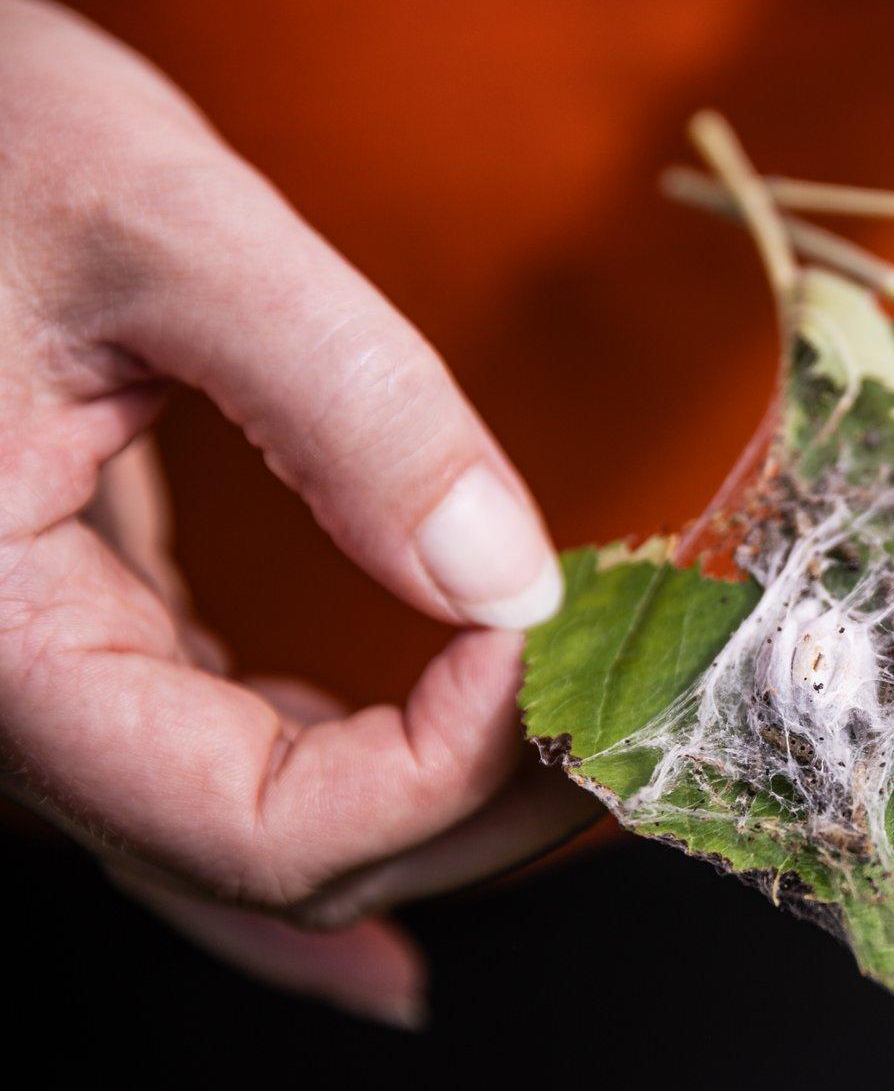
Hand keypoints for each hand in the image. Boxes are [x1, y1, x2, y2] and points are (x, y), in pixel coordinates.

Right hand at [0, 0, 591, 1025]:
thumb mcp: (161, 229)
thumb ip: (346, 404)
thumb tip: (511, 581)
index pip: (260, 827)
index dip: (442, 772)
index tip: (556, 643)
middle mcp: (14, 704)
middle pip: (285, 862)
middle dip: (480, 808)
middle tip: (634, 707)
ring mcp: (55, 685)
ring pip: (265, 838)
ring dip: (442, 809)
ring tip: (588, 751)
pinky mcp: (101, 638)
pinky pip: (232, 773)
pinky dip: (363, 789)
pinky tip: (456, 786)